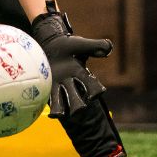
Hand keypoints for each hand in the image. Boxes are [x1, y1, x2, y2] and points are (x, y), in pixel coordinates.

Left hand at [31, 0, 112, 118]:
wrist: (49, 42)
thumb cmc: (66, 44)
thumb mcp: (81, 44)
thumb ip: (95, 45)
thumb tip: (109, 48)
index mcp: (81, 74)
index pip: (92, 86)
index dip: (95, 90)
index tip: (95, 94)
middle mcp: (70, 82)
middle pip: (77, 98)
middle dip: (78, 104)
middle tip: (79, 108)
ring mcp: (58, 84)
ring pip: (61, 101)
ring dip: (61, 108)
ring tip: (59, 114)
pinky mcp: (46, 84)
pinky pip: (47, 96)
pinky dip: (48, 103)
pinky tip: (47, 110)